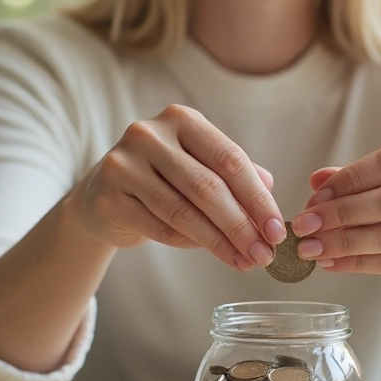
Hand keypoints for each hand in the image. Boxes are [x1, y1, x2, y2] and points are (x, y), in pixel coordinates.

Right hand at [69, 104, 286, 269]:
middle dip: (242, 226)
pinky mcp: (109, 198)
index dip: (258, 199)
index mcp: (181, 119)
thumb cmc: (164, 180)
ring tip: (245, 261)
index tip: (278, 231)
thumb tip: (271, 191)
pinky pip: (161, 228)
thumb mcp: (201, 166)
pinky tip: (213, 253)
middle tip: (265, 254)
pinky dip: (190, 244)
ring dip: (220, 243)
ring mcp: (124, 165)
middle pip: (208, 187)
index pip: (230, 160)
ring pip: (184, 212)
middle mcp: (149, 135)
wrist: (102, 196)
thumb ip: (235, 175)